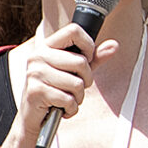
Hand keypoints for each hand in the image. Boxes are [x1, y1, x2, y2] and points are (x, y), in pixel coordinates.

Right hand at [0, 25, 118, 147]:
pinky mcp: (35, 91)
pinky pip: (68, 99)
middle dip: (87, 80)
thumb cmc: (56, 91)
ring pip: (76, 83)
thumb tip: (114, 45)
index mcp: (47, 46)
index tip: (87, 60)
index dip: (88, 46)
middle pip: (80, 61)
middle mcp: (38, 56)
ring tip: (67, 98)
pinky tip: (62, 108)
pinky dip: (71, 108)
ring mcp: (35, 73)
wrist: (33, 118)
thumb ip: (95, 58)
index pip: (74, 30)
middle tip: (77, 88)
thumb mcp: (76, 72)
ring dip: (78, 97)